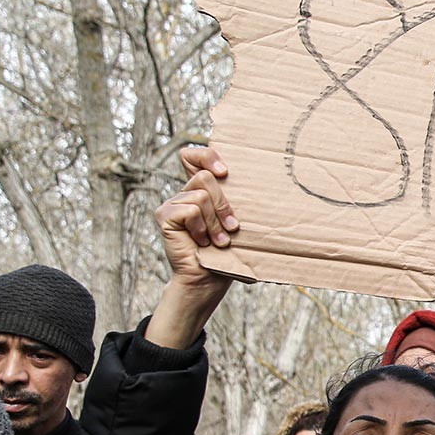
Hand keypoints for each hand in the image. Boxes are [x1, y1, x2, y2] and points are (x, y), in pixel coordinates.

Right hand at [146, 146, 238, 346]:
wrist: (209, 279)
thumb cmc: (227, 253)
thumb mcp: (236, 222)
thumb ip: (238, 201)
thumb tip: (269, 181)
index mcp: (200, 191)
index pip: (192, 156)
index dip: (206, 155)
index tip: (225, 171)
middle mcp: (184, 194)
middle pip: (206, 177)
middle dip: (224, 204)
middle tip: (231, 228)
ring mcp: (172, 204)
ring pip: (200, 196)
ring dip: (215, 222)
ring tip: (219, 241)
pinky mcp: (164, 215)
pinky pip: (190, 210)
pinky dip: (201, 228)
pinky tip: (201, 242)